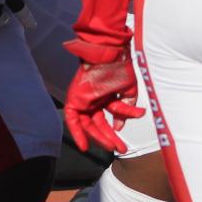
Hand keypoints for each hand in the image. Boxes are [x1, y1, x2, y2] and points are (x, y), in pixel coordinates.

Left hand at [63, 38, 144, 153]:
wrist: (110, 54)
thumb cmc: (120, 67)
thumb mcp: (128, 90)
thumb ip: (126, 108)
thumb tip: (119, 126)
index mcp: (106, 95)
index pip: (110, 115)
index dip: (115, 127)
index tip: (120, 139)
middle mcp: (94, 99)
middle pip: (100, 123)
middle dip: (110, 137)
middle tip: (121, 147)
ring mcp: (84, 100)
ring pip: (89, 124)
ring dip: (99, 137)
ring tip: (111, 147)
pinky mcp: (74, 100)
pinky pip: (73, 121)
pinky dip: (77, 133)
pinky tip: (85, 146)